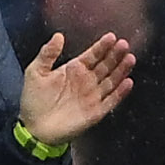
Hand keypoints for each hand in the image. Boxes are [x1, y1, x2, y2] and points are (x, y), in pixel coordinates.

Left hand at [21, 31, 136, 144]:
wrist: (34, 128)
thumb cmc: (33, 100)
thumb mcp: (36, 72)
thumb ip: (47, 54)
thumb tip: (59, 35)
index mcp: (74, 69)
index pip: (92, 55)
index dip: (102, 46)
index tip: (112, 37)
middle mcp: (86, 81)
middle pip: (105, 65)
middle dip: (115, 55)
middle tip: (124, 44)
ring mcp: (92, 96)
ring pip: (112, 80)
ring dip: (121, 70)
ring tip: (130, 58)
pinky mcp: (96, 112)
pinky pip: (111, 100)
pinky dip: (120, 92)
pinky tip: (128, 82)